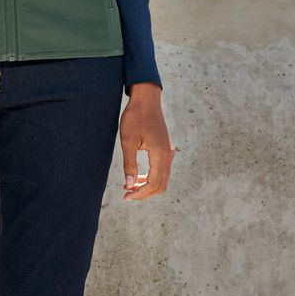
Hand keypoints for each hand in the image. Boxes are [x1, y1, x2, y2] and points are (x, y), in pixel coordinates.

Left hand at [119, 83, 174, 200]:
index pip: (153, 183)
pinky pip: (162, 169)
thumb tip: (129, 185)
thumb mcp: (128, 140)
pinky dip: (151, 177)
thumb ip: (129, 164)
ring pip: (162, 178)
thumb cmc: (135, 117)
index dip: (140, 193)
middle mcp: (167, 154)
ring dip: (147, 186)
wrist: (146, 99)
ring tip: (130, 187)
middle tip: (127, 195)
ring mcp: (168, 151)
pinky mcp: (165, 148)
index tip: (126, 196)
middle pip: (160, 185)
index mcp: (160, 154)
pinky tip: (138, 176)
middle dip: (144, 193)